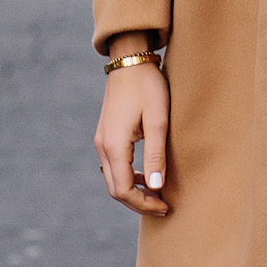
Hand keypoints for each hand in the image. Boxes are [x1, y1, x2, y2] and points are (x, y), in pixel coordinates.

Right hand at [94, 34, 169, 215]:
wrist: (130, 60)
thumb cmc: (148, 87)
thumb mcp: (158, 120)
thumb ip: (156, 155)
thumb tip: (156, 188)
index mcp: (114, 145)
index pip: (124, 190)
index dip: (144, 204)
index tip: (165, 206)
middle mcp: (103, 146)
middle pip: (116, 190)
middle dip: (139, 203)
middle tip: (164, 206)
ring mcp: (101, 141)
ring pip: (113, 180)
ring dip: (134, 192)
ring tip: (158, 195)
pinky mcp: (106, 136)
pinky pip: (114, 167)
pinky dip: (129, 178)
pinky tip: (148, 177)